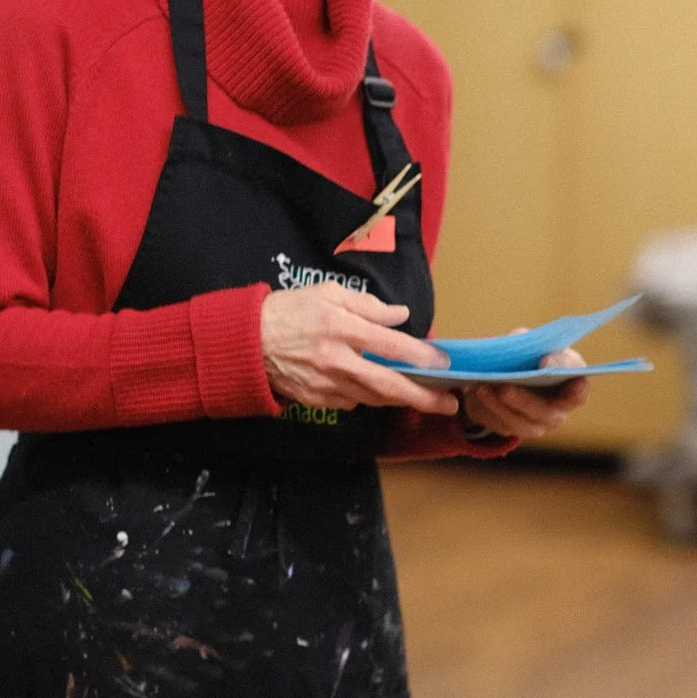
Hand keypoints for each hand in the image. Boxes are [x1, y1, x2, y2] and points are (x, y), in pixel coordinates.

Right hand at [261, 283, 458, 414]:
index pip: (391, 346)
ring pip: (373, 398)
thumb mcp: (328, 294)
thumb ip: (367, 305)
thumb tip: (400, 316)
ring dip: (400, 400)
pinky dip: (369, 396)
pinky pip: (352, 401)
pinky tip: (380, 391)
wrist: (247, 342)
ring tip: (424, 399)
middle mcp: (337, 360)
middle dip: (422, 397)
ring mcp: (326, 384)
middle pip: (388, 385)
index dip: (422, 356)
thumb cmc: (289, 311)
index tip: (444, 363)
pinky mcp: (317, 400)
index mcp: (341, 328)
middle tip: (449, 404)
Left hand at [459, 344, 589, 442]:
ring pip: (523, 424)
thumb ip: (530, 343)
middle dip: (525, 401)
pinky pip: (503, 424)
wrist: (505, 372)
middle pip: (548, 413)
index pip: (579, 391)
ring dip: (501, 407)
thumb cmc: (528, 355)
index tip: (547, 367)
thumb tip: (527, 351)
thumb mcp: (530, 342)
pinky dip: (489, 408)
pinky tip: (478, 391)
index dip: (571, 385)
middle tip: (505, 388)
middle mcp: (560, 410)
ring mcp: (539, 424)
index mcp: (572, 385)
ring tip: (483, 388)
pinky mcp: (515, 429)